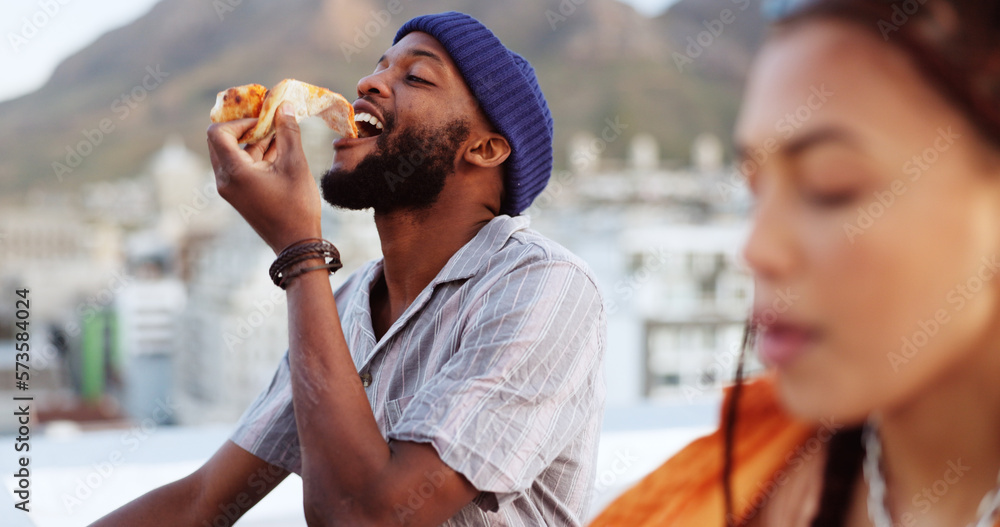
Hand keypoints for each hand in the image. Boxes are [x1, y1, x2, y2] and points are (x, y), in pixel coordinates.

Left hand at [207, 102, 322, 253]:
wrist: (296, 244)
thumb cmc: (297, 206)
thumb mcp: (295, 164)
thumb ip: (288, 132)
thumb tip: (285, 106)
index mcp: (234, 172)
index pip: (217, 133)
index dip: (239, 121)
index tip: (263, 121)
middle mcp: (224, 180)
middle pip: (221, 141)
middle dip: (245, 129)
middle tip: (269, 123)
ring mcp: (230, 189)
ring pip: (233, 154)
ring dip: (254, 142)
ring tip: (282, 136)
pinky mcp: (239, 195)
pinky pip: (240, 167)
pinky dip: (256, 157)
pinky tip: (280, 152)